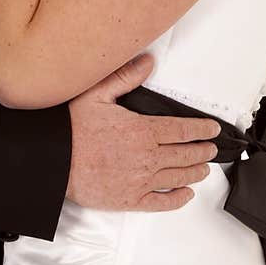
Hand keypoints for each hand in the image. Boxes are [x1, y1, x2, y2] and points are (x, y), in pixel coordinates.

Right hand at [65, 53, 221, 211]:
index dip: (202, 130)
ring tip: (203, 169)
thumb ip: (125, 77)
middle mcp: (147, 156)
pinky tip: (185, 194)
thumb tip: (147, 62)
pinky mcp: (130, 200)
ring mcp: (140, 180)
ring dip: (195, 173)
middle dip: (202, 151)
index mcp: (142, 130)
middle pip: (185, 154)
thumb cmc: (71, 129)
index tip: (212, 130)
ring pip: (178, 177)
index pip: (183, 129)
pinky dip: (178, 199)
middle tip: (211, 150)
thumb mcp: (96, 94)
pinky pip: (161, 202)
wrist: (53, 161)